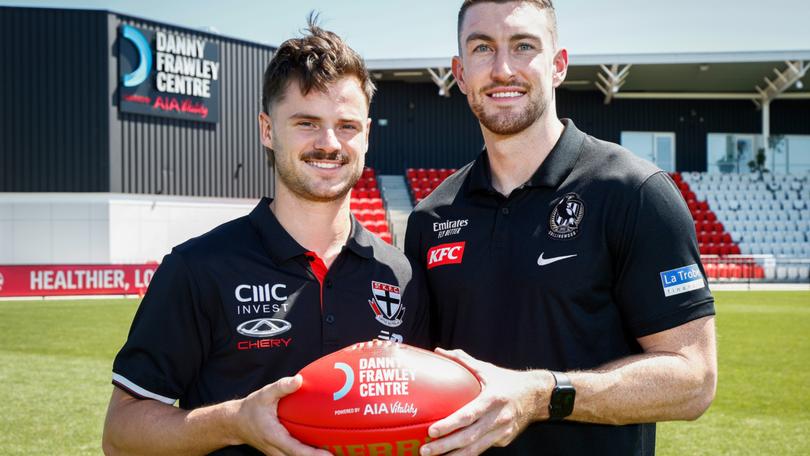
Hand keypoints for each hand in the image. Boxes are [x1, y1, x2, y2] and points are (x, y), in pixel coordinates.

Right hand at [233, 375, 330, 455]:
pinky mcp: (279, 454)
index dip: (312, 454)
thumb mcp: (264, 394)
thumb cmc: (251, 408)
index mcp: (274, 436)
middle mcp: (276, 449)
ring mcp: (277, 454)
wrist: (235, 423)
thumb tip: (299, 380)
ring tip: (335, 452)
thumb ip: (282, 387)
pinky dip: (307, 455)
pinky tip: (322, 449)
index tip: (328, 455)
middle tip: (340, 453)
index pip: (295, 449)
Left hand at [420, 349, 552, 455]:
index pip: (468, 415)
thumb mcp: (487, 369)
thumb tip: (439, 350)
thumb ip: (462, 360)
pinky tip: (451, 455)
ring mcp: (502, 432)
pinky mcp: (504, 440)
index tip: (432, 431)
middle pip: (468, 438)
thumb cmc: (508, 381)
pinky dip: (467, 453)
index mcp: (492, 399)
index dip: (449, 425)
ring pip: (475, 450)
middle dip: (445, 447)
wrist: (537, 396)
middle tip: (425, 450)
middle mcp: (498, 418)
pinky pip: (483, 448)